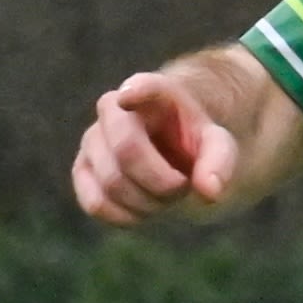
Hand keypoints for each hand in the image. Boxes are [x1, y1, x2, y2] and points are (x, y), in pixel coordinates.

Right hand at [76, 71, 238, 224]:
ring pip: (112, 182)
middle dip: (160, 182)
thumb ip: (219, 161)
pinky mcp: (82, 169)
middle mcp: (114, 108)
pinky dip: (124, 216)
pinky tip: (142, 210)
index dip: (135, 91)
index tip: (127, 98)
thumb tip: (210, 191)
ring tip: (165, 195)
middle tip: (181, 187)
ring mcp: (92, 138)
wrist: (171, 151)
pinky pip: (94, 203)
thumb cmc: (193, 141)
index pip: (144, 86)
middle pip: (126, 149)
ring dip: (148, 203)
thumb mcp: (217, 145)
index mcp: (154, 92)